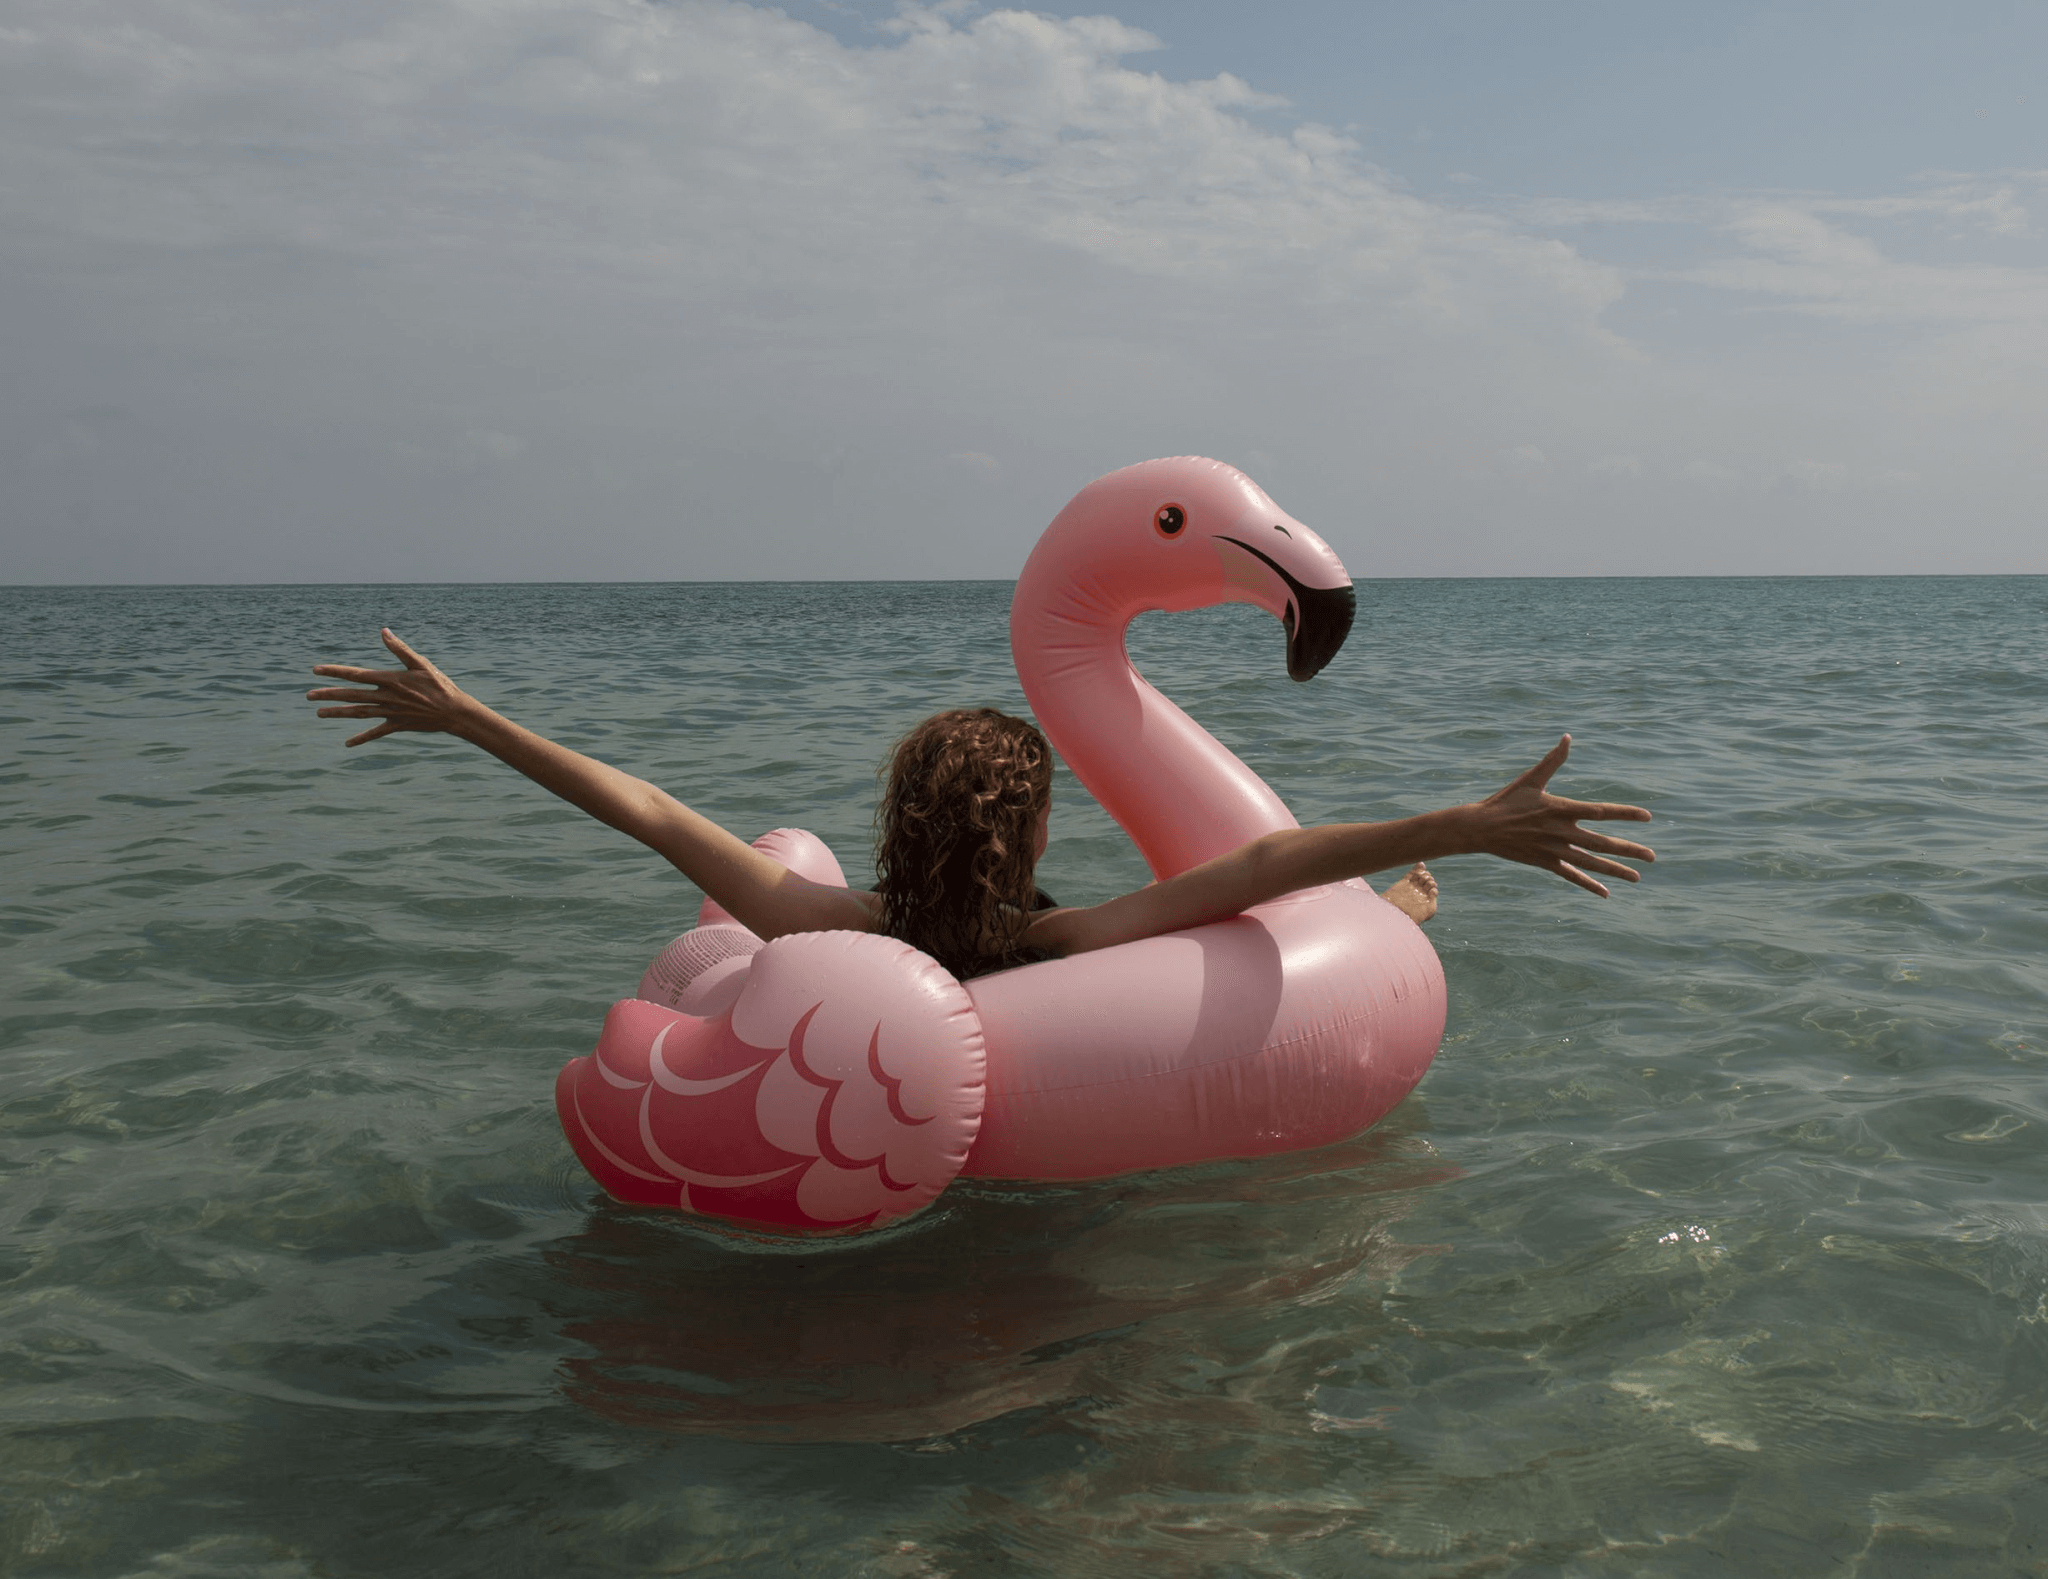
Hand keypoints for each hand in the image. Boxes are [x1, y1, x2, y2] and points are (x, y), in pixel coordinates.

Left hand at [307, 629, 476, 746]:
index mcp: (390, 680)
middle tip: (308, 696)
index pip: (356, 675)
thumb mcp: (421, 663)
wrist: (455, 712)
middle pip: (351, 695)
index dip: (335, 672)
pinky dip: (362, 738)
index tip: (316, 670)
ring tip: (319, 713)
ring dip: (338, 713)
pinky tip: (348, 743)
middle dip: (328, 694)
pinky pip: (376, 732)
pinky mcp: (397, 725)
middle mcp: (386, 697)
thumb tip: (384, 631)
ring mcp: (390, 713)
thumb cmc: (440, 685)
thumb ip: (400, 649)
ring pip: (359, 713)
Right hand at [1467, 735, 1653, 896]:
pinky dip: (1589, 884)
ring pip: (1591, 863)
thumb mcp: (1530, 778)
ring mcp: (1554, 850)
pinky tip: (1606, 893)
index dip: (1625, 814)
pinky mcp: (1545, 863)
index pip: (1601, 812)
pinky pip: (1571, 876)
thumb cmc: (1506, 800)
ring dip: (1615, 870)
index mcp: (1561, 809)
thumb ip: (1553, 760)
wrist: (1481, 827)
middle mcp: (1561, 832)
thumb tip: (1568, 736)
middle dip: (1629, 849)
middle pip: (1602, 843)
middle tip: (1652, 856)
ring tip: (1637, 877)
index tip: (1647, 817)